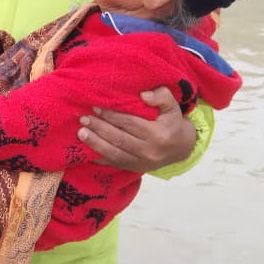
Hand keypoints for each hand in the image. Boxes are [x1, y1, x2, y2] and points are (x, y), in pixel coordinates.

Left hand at [77, 86, 195, 173]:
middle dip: (99, 128)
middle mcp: (149, 151)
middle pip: (119, 138)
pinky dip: (99, 158)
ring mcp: (141, 163)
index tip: (96, 107)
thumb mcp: (173, 106)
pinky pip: (114, 164)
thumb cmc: (173, 123)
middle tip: (84, 118)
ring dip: (95, 143)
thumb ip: (162, 96)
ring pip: (114, 153)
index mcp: (158, 134)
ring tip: (81, 132)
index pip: (130, 123)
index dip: (112, 115)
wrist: (181, 148)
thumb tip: (143, 95)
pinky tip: (85, 150)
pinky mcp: (135, 168)